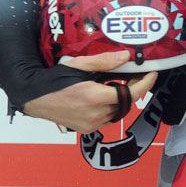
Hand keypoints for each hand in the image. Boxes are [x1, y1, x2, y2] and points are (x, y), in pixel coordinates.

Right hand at [23, 50, 157, 133]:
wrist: (33, 97)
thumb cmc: (54, 80)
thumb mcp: (79, 65)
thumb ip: (104, 62)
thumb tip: (126, 57)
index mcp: (94, 97)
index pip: (130, 94)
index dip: (145, 84)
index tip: (152, 74)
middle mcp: (94, 114)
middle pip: (125, 103)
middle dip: (133, 89)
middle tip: (133, 76)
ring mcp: (90, 124)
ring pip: (117, 112)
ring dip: (121, 99)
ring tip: (116, 85)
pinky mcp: (86, 129)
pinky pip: (107, 119)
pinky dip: (110, 108)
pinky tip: (104, 97)